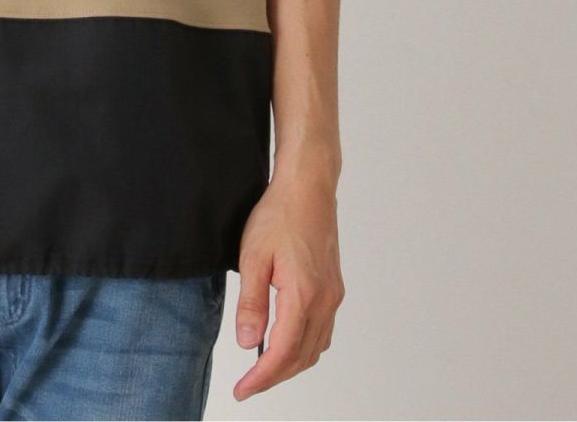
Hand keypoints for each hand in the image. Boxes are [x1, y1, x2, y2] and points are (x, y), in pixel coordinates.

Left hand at [231, 170, 344, 400]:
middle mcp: (325, 301)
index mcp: (304, 296)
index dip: (261, 377)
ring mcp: (333, 294)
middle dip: (275, 376)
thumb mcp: (253, 257)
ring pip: (316, 346)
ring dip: (291, 363)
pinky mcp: (333, 287)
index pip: (282, 353)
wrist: (308, 187)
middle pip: (302, 356)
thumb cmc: (279, 215)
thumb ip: (251, 303)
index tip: (242, 390)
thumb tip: (247, 343)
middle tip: (249, 385)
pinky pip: (322, 330)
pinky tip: (286, 341)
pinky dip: (304, 346)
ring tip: (264, 369)